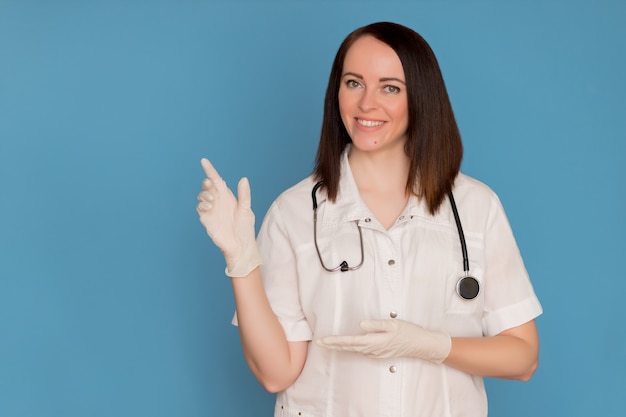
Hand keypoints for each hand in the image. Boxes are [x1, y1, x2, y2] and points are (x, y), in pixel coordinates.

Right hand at [196, 158, 261, 276]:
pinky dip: (202, 205)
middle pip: (207, 186)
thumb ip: (244, 195)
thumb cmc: (245, 229)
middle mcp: (218, 201)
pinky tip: (209, 208)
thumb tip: (243, 179)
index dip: (210, 170)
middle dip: (206, 183)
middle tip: (211, 186)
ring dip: (204, 195)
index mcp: (228, 196)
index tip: (204, 161)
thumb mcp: (246, 210)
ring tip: (212, 202)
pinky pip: (199, 208)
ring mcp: (211, 210)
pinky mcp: (206, 219)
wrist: (240, 246)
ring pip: (201, 195)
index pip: (217, 180)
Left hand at [316, 319, 450, 362]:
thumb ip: (376, 325)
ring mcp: (376, 353)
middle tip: (319, 342)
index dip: (335, 341)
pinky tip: (347, 345)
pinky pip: (362, 350)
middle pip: (349, 347)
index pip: (350, 341)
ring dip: (341, 346)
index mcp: (375, 341)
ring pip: (355, 349)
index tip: (323, 340)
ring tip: (328, 343)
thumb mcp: (393, 324)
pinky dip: (351, 347)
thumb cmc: (408, 332)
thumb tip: (360, 324)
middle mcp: (374, 350)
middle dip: (333, 345)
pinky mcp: (379, 353)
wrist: (421, 345)